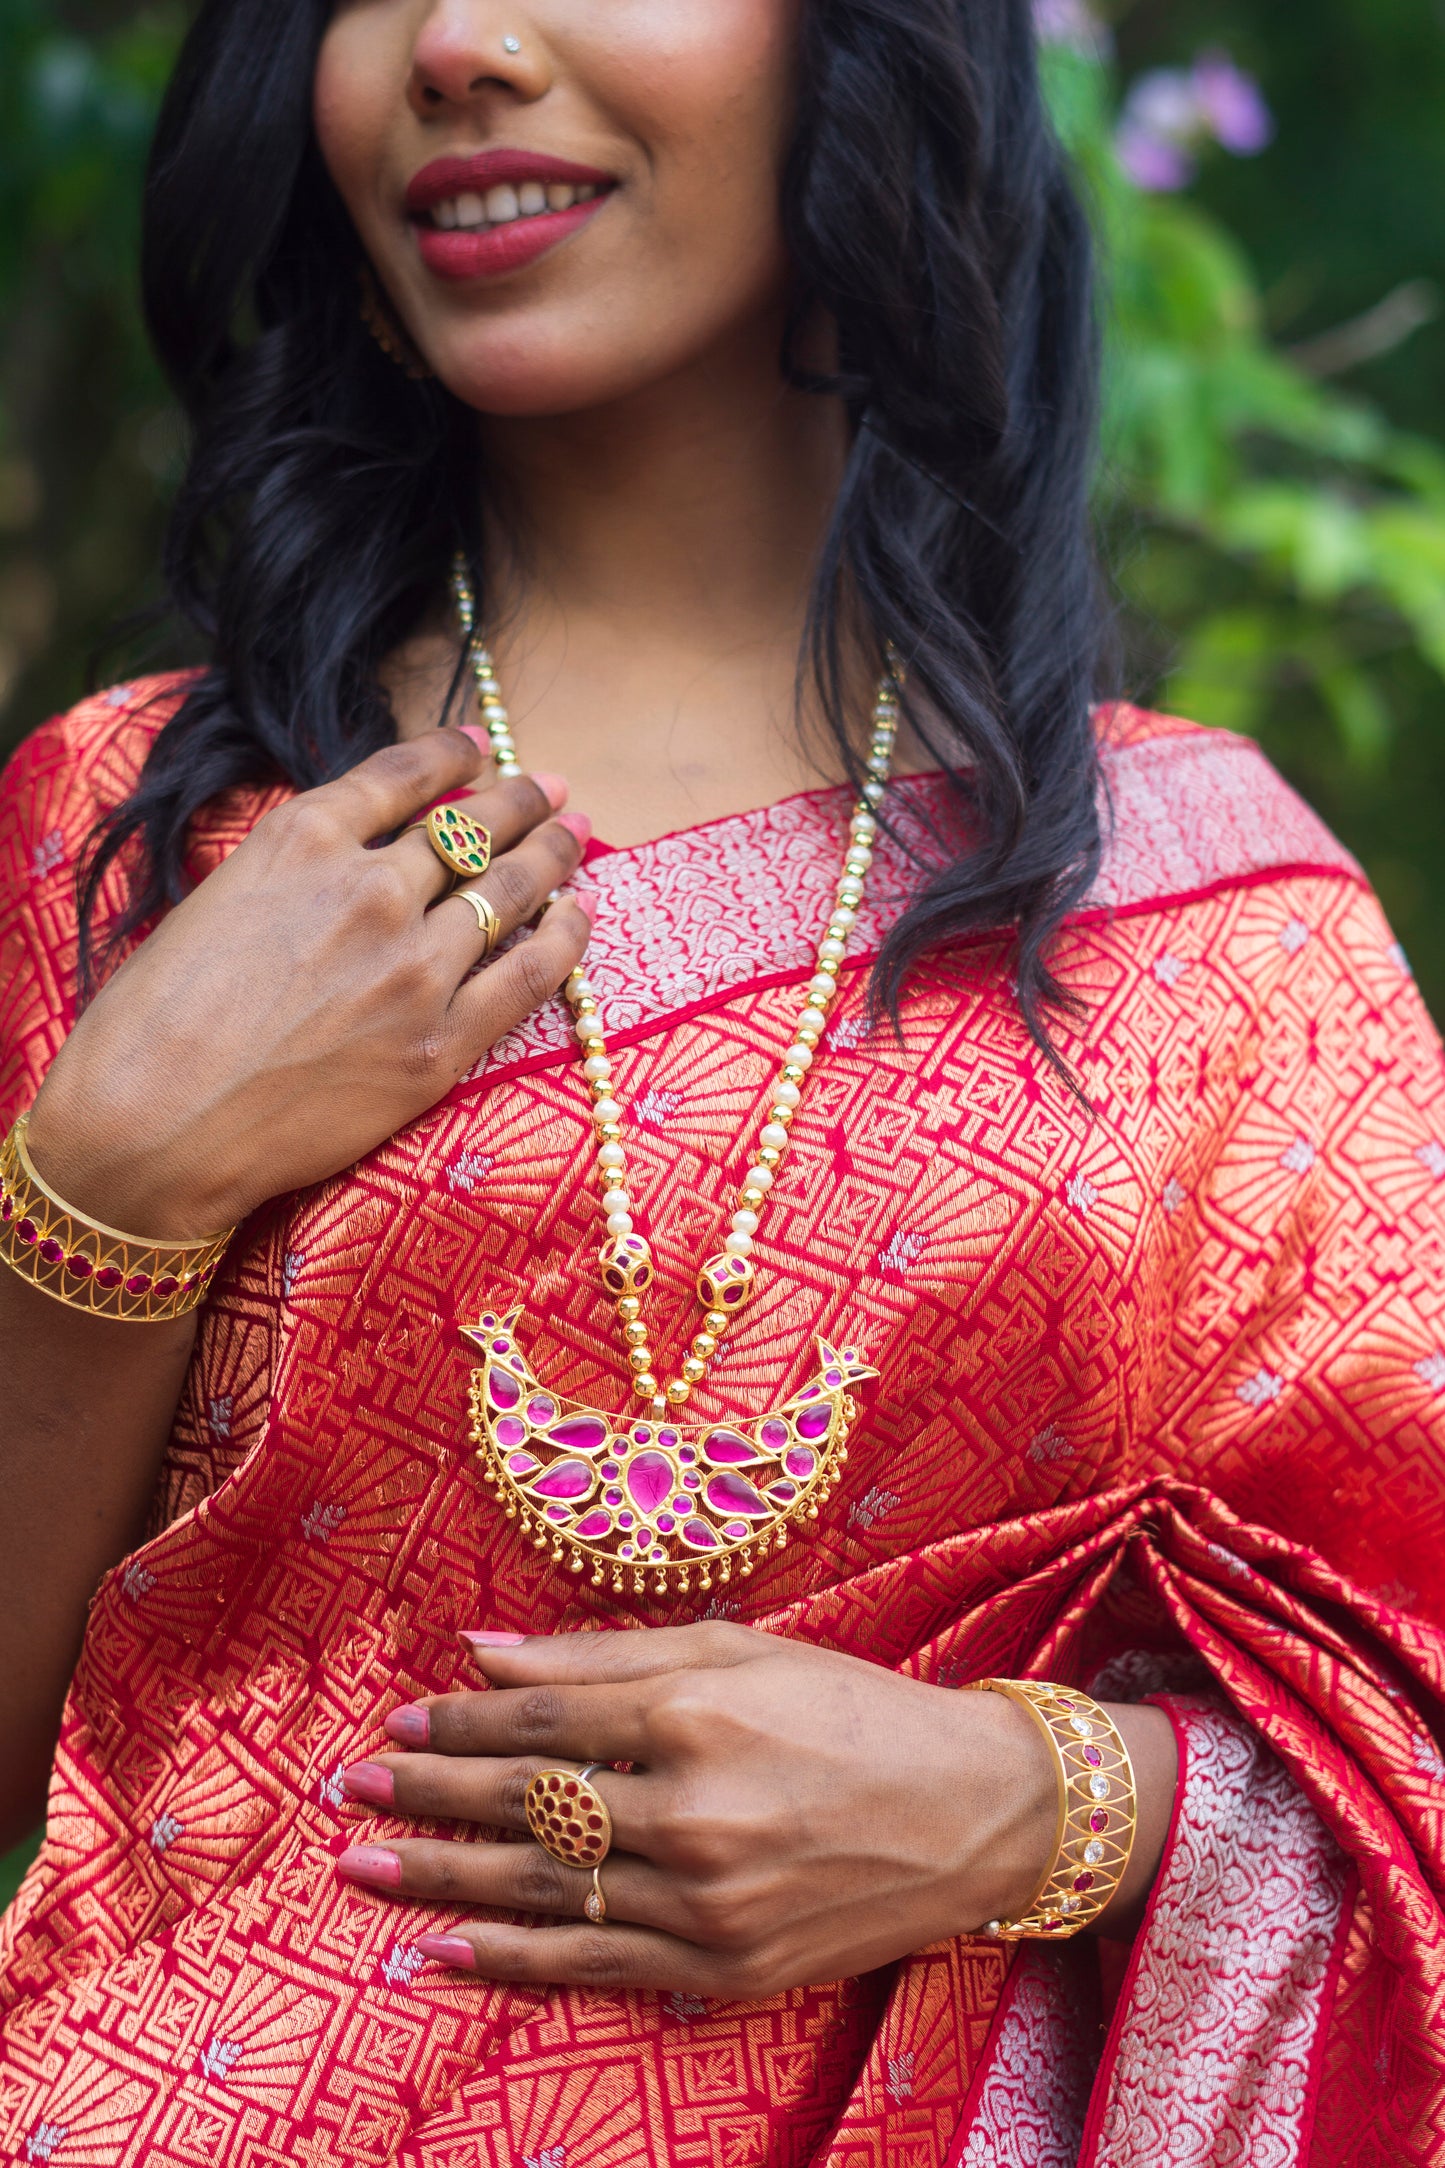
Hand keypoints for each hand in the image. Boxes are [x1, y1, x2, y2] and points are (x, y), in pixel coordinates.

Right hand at [26, 730, 591, 1235]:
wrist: (151, 1124)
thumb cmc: (154, 1021)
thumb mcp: (217, 898)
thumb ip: (295, 867)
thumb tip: (354, 855)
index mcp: (302, 839)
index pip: (404, 775)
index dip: (454, 753)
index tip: (480, 746)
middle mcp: (371, 888)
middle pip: (472, 827)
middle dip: (520, 800)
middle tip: (550, 788)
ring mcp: (413, 967)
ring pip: (511, 890)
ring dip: (553, 853)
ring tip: (577, 833)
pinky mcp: (440, 1044)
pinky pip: (529, 975)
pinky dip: (564, 938)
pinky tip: (579, 917)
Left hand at [332, 1623, 1092, 1997]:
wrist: (974, 1815)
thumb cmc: (858, 1710)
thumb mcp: (743, 1649)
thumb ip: (609, 1653)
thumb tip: (484, 1651)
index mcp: (697, 1712)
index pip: (542, 1716)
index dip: (459, 1719)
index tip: (400, 1719)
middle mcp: (692, 1810)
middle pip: (524, 1801)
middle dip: (425, 1794)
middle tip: (349, 1789)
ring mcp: (704, 1902)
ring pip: (538, 1890)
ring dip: (438, 1880)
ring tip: (359, 1869)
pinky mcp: (721, 1970)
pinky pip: (588, 1965)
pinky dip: (505, 1964)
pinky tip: (439, 1957)